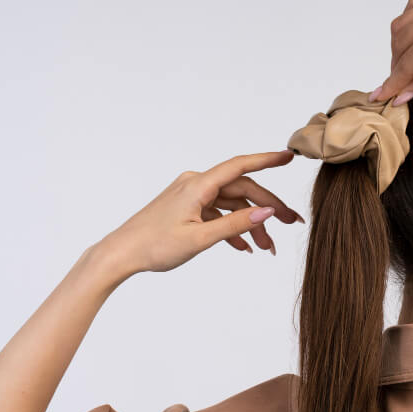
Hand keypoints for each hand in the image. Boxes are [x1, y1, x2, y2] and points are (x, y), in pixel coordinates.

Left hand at [100, 149, 303, 274]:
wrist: (121, 253)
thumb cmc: (154, 245)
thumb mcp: (200, 238)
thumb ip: (236, 224)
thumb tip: (266, 212)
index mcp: (198, 185)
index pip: (241, 166)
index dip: (267, 160)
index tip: (289, 157)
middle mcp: (196, 184)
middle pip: (242, 190)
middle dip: (268, 207)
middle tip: (290, 223)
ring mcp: (191, 197)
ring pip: (232, 205)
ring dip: (251, 223)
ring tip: (267, 247)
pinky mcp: (187, 209)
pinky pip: (218, 214)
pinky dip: (233, 228)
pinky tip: (245, 247)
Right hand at [370, 0, 412, 103]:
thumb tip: (405, 93)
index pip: (407, 64)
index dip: (393, 83)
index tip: (382, 96)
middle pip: (399, 42)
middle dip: (395, 65)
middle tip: (400, 83)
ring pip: (403, 22)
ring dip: (400, 44)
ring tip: (410, 63)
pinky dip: (411, 21)